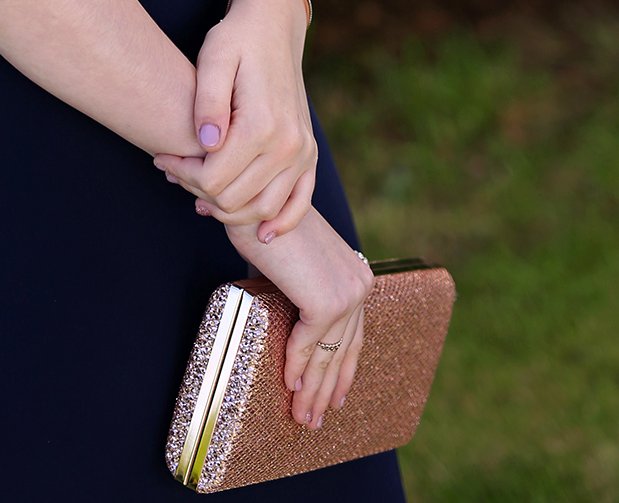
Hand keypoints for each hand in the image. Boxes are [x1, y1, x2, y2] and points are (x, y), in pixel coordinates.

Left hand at [153, 0, 315, 236]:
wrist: (274, 25)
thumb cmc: (237, 39)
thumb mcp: (213, 58)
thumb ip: (207, 102)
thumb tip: (206, 146)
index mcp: (262, 125)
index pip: (214, 179)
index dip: (182, 174)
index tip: (161, 158)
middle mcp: (288, 145)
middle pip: (234, 199)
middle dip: (197, 191)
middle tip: (173, 170)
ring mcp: (303, 152)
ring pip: (263, 209)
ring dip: (228, 211)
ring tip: (198, 194)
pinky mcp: (309, 154)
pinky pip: (299, 202)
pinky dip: (280, 222)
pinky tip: (259, 234)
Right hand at [227, 207, 372, 427]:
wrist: (258, 198)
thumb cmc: (267, 226)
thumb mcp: (295, 265)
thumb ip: (301, 296)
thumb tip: (295, 336)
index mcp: (356, 275)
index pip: (354, 334)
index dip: (342, 370)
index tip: (333, 398)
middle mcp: (359, 284)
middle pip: (344, 349)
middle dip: (327, 388)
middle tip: (313, 419)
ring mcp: (346, 292)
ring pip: (329, 352)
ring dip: (312, 389)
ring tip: (302, 416)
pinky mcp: (326, 299)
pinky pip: (309, 344)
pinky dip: (297, 365)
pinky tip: (289, 384)